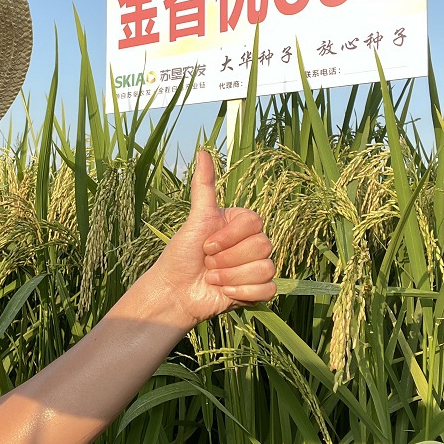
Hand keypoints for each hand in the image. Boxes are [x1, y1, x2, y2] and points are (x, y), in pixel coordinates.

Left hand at [151, 150, 275, 327]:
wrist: (175, 291)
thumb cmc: (181, 253)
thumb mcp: (194, 218)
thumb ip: (203, 186)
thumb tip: (203, 150)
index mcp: (241, 224)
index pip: (255, 222)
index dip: (230, 237)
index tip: (206, 244)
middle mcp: (251, 243)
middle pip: (263, 245)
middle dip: (228, 259)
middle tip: (208, 264)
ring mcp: (256, 267)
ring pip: (265, 268)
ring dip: (232, 277)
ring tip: (213, 278)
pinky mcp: (257, 291)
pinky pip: (267, 289)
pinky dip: (242, 293)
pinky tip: (224, 292)